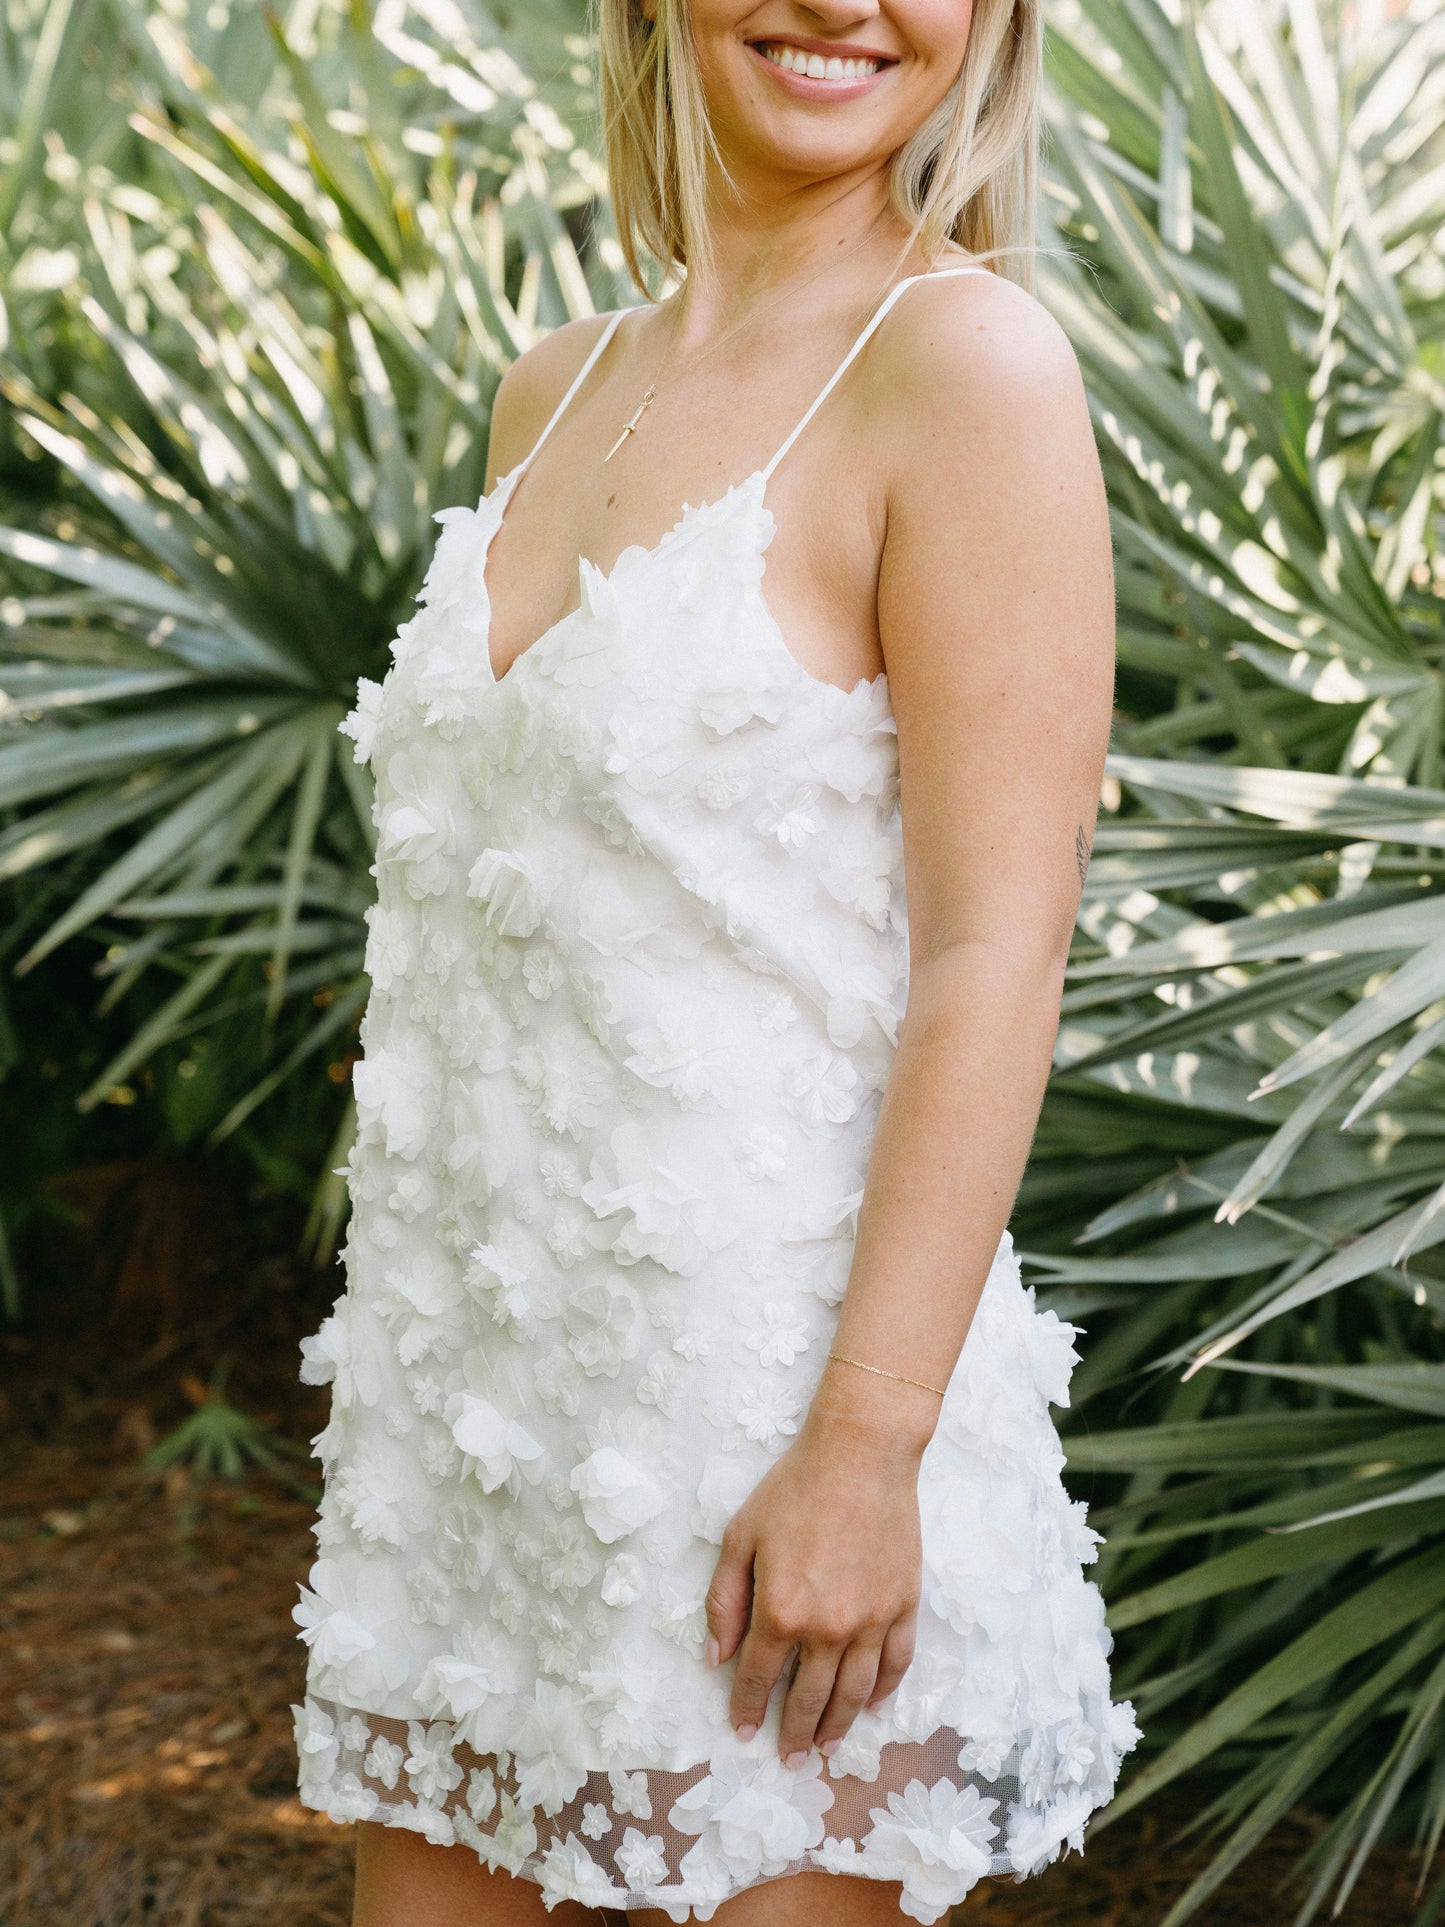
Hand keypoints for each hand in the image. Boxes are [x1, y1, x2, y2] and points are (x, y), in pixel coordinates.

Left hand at [703, 1390, 927, 1764]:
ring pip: (854, 1693)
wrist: (861, 1455)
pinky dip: (883, 1691)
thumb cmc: (794, 1489)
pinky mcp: (904, 1605)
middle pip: (809, 1698)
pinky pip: (896, 1664)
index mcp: (781, 1611)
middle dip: (795, 1734)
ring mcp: (872, 1620)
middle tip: (789, 1758)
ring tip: (825, 1748)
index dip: (748, 1709)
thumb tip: (718, 1657)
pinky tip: (870, 1705)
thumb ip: (725, 1601)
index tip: (744, 1731)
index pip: (760, 1678)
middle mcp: (828, 1627)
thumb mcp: (741, 1536)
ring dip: (838, 1727)